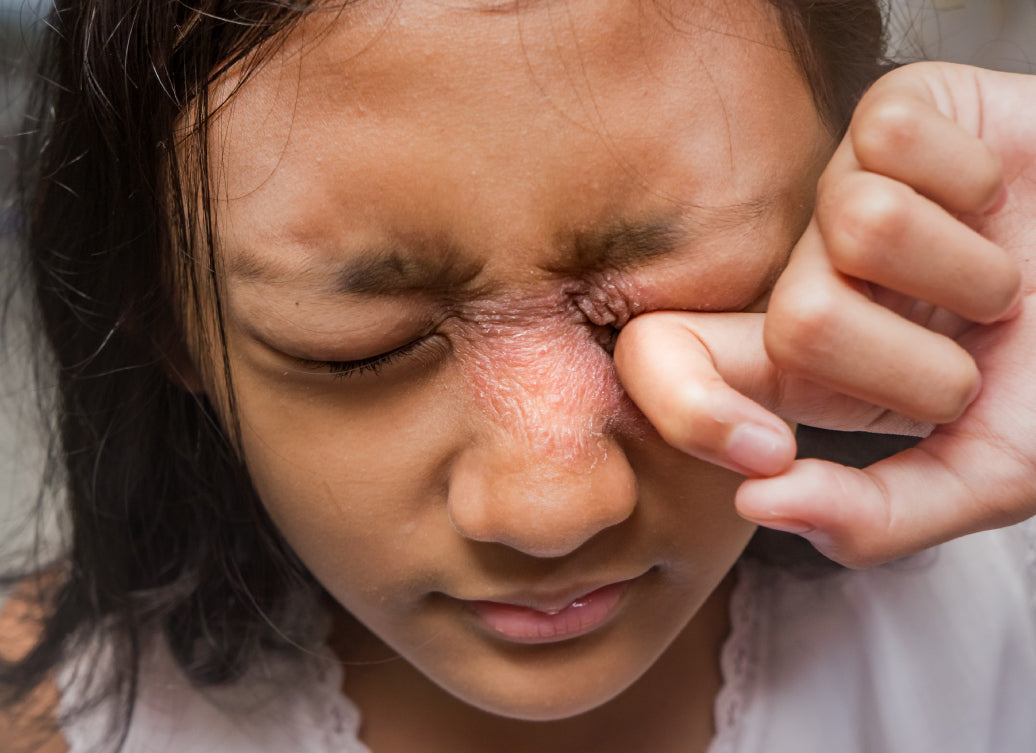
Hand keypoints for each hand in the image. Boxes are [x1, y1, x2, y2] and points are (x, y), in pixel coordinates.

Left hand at [615, 63, 1035, 566]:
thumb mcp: (988, 474)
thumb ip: (877, 514)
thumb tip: (756, 504)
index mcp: (806, 366)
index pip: (665, 364)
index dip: (689, 411)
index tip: (768, 452)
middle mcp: (810, 275)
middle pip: (794, 322)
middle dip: (921, 363)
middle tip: (975, 352)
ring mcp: (844, 192)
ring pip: (859, 226)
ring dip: (970, 275)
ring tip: (1000, 281)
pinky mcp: (891, 114)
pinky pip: (896, 139)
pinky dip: (979, 182)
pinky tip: (996, 198)